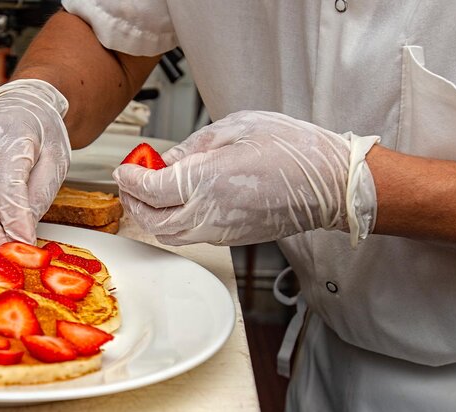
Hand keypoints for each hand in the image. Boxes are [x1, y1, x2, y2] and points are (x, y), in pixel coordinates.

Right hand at [0, 79, 70, 249]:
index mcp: (9, 136)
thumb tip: (22, 233)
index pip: (5, 186)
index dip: (14, 221)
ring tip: (0, 243)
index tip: (25, 243)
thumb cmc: (41, 133)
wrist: (20, 106)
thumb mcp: (56, 161)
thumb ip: (39, 196)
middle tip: (8, 251)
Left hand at [112, 111, 378, 246]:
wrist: (330, 184)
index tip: (125, 168)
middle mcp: (208, 213)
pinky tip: (177, 202)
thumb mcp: (235, 129)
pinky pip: (189, 236)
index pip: (149, 190)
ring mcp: (219, 231)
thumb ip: (192, 147)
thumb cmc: (293, 151)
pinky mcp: (231, 239)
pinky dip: (172, 223)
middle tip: (131, 180)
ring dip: (150, 216)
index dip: (130, 179)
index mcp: (206, 182)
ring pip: (168, 234)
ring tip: (150, 192)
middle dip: (133, 201)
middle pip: (151, 219)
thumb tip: (165, 161)